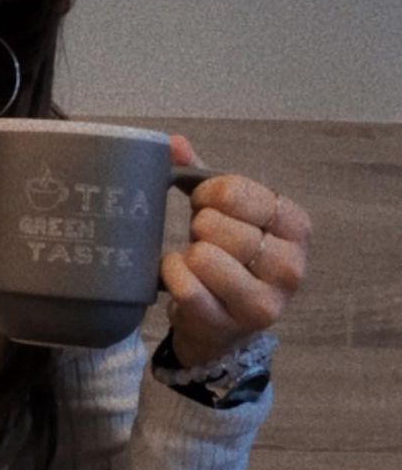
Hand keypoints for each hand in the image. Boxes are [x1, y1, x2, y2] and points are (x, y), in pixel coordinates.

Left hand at [161, 135, 311, 368]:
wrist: (217, 322)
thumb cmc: (225, 257)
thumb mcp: (223, 212)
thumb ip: (202, 175)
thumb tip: (174, 143)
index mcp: (296, 227)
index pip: (239, 192)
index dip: (209, 193)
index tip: (202, 202)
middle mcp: (292, 266)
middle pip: (220, 226)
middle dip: (200, 227)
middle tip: (201, 237)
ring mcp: (265, 302)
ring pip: (205, 257)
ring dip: (188, 255)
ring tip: (195, 260)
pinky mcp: (232, 325)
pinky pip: (187, 288)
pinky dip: (173, 276)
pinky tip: (179, 276)